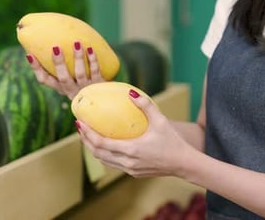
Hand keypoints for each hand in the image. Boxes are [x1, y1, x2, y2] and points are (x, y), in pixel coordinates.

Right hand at [26, 41, 104, 99]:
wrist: (104, 100)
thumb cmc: (83, 85)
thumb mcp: (71, 80)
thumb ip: (63, 66)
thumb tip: (53, 42)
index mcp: (61, 88)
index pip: (44, 80)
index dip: (36, 69)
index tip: (29, 54)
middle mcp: (72, 90)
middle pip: (62, 78)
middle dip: (58, 63)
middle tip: (55, 47)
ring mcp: (85, 88)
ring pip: (80, 74)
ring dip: (77, 58)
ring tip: (76, 43)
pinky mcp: (98, 86)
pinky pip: (95, 71)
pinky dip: (93, 60)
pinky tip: (90, 48)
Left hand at [76, 89, 194, 177]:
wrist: (183, 164)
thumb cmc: (173, 142)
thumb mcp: (161, 121)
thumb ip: (145, 105)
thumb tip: (130, 92)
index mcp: (131, 149)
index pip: (101, 143)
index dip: (88, 134)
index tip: (80, 123)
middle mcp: (127, 162)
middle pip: (98, 153)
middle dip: (86, 140)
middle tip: (81, 127)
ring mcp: (130, 169)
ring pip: (104, 160)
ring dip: (94, 149)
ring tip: (89, 136)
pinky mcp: (134, 173)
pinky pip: (113, 164)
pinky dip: (105, 155)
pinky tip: (106, 145)